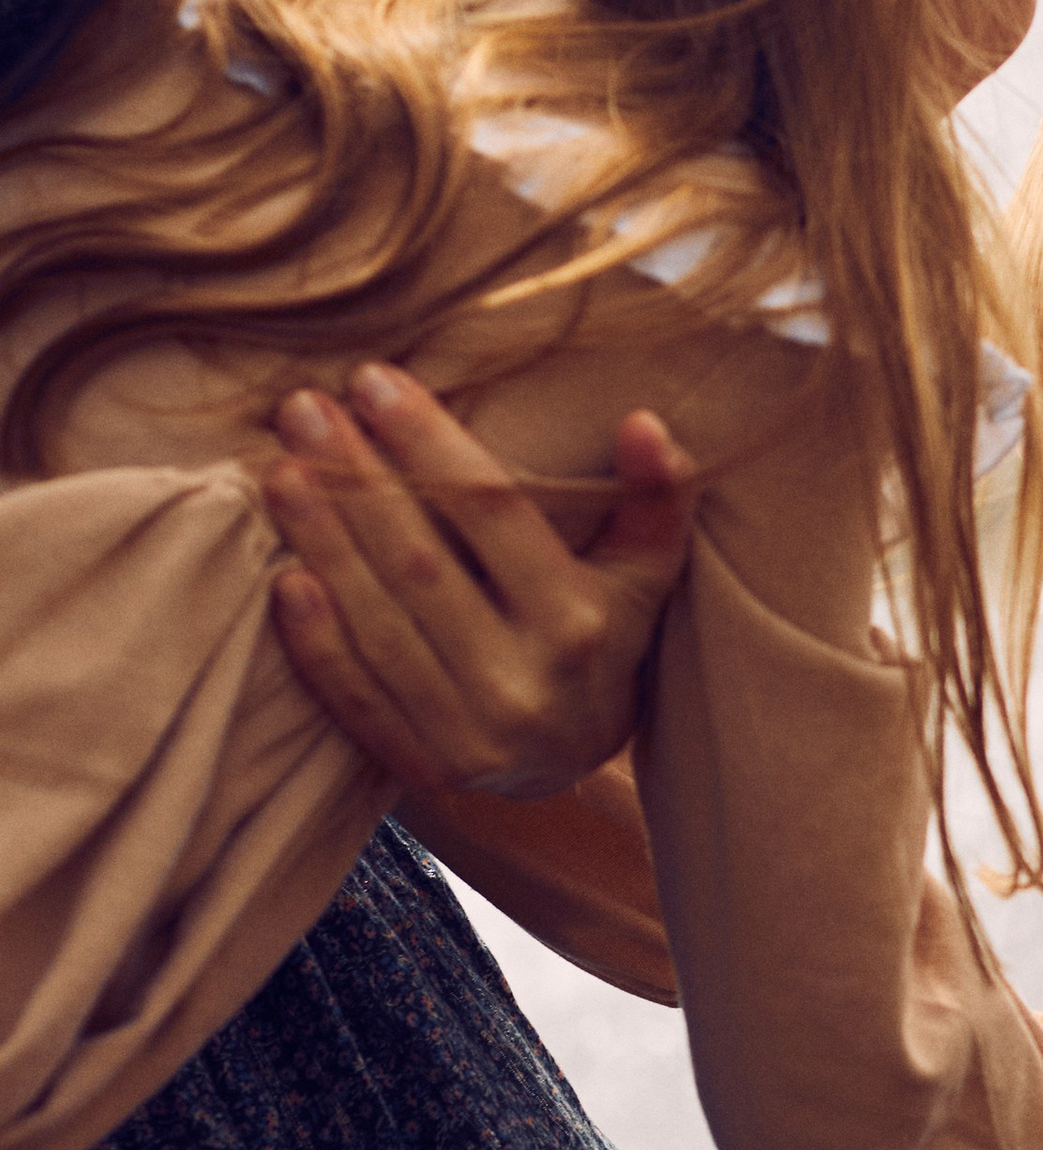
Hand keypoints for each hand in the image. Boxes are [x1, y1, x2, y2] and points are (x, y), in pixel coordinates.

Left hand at [264, 364, 696, 796]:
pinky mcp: (423, 767)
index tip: (376, 381)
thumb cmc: (606, 639)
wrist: (576, 766)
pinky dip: (316, 639)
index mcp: (579, 623)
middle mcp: (523, 683)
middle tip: (303, 409)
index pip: (493, 514)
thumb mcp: (645, 572)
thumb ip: (654, 497)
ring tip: (282, 472)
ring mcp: (469, 734)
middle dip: (355, 479)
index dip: (431, 444)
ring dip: (322, 543)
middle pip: (420, 563)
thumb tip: (642, 423)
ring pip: (378, 625)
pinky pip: (357, 694)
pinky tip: (285, 578)